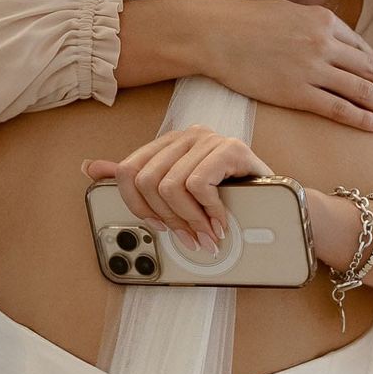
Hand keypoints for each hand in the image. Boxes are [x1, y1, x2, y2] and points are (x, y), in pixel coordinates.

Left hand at [82, 125, 274, 250]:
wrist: (281, 204)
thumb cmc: (229, 199)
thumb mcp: (180, 193)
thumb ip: (138, 180)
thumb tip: (90, 168)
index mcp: (167, 143)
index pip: (127, 171)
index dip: (137, 205)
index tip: (159, 227)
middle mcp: (185, 135)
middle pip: (145, 181)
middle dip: (166, 218)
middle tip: (188, 238)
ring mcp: (209, 139)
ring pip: (171, 186)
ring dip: (189, 220)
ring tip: (207, 235)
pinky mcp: (232, 148)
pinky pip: (199, 185)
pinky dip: (209, 212)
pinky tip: (221, 223)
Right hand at [202, 0, 372, 132]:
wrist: (213, 32)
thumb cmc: (243, 20)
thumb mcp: (287, 12)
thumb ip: (311, 26)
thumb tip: (326, 41)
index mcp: (324, 21)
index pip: (361, 46)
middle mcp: (325, 44)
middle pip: (372, 68)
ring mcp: (312, 69)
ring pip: (362, 90)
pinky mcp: (296, 92)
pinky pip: (338, 108)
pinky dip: (362, 118)